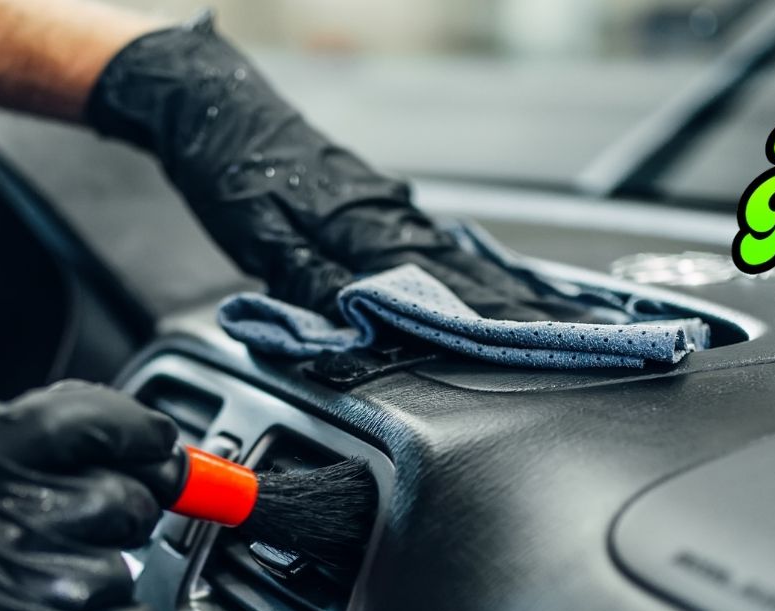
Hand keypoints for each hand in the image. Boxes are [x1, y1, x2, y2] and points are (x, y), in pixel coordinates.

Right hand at [0, 382, 178, 610]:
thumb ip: (20, 471)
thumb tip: (129, 450)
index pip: (74, 418)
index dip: (132, 425)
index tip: (157, 439)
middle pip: (121, 494)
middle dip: (119, 520)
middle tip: (76, 544)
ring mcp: (28, 592)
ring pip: (129, 567)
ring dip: (103, 590)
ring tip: (38, 608)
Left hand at [85, 14, 551, 322]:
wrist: (211, 102)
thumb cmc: (228, 168)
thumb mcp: (258, 236)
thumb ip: (309, 282)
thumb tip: (354, 322)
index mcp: (361, 225)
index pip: (437, 285)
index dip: (486, 319)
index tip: (531, 343)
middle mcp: (383, 212)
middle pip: (459, 271)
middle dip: (511, 308)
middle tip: (563, 337)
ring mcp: (381, 202)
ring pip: (450, 255)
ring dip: (494, 288)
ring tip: (538, 315)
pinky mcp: (369, 197)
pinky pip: (429, 239)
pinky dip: (463, 262)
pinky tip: (480, 273)